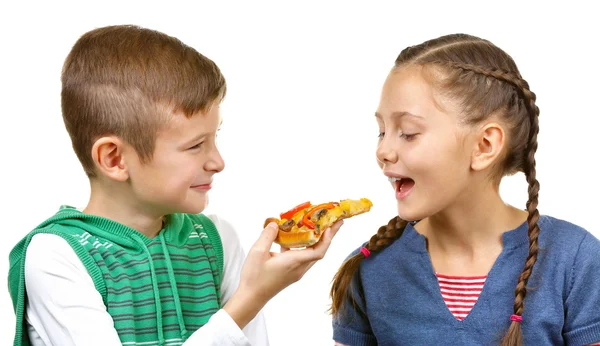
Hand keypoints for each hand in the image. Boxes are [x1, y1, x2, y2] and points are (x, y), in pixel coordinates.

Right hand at [223, 220, 343, 328]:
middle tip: (336, 221)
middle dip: (329, 235)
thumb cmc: (254, 277)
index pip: (318, 252)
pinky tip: (295, 236)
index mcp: (293, 262)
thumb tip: (276, 223)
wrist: (251, 297)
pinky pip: (302, 256)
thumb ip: (268, 236)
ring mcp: (296, 271)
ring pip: (312, 254)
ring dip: (318, 240)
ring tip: (321, 226)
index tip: (331, 226)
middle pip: (319, 251)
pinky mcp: (291, 273)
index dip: (326, 238)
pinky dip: (304, 245)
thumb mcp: (257, 252)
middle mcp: (299, 268)